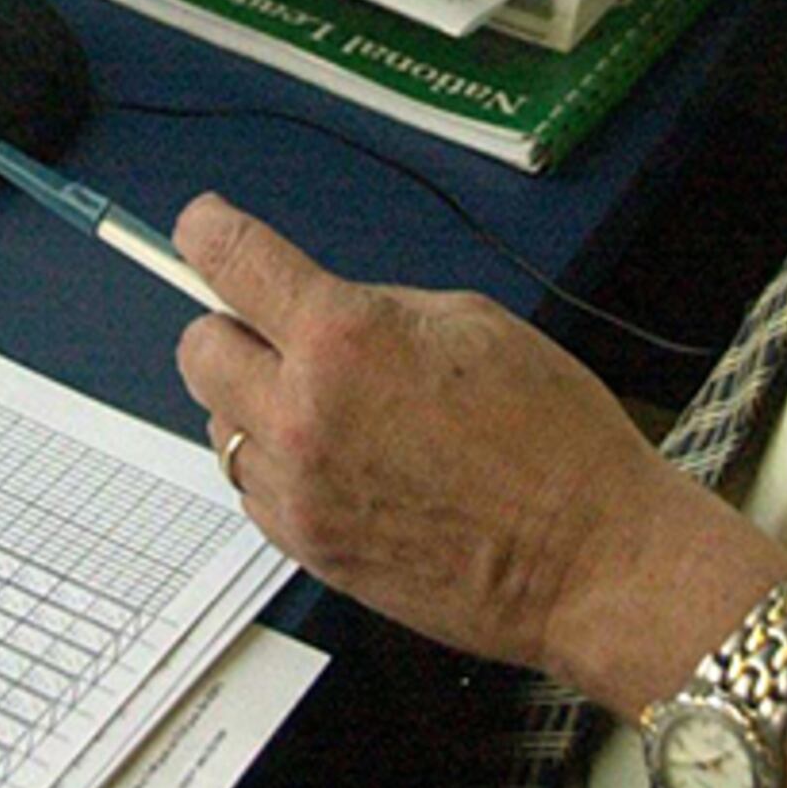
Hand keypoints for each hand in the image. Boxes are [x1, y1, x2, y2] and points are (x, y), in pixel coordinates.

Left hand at [174, 196, 771, 697]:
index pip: (233, 263)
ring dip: (257, 407)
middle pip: (199, 350)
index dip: (208, 232)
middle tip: (282, 335)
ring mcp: (298, 491)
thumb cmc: (554, 440)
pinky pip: (254, 489)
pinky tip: (342, 465)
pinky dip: (280, 468)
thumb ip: (379, 309)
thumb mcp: (473, 323)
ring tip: (333, 413)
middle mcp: (302, 415)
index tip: (202, 228)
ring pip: (220, 426)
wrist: (587, 560)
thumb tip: (323, 308)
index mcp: (345, 339)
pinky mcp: (307, 549)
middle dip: (231, 331)